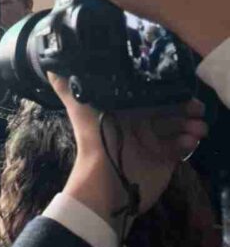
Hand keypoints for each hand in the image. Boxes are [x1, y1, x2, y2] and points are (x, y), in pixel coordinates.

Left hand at [48, 72, 206, 229]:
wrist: (104, 181)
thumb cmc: (95, 141)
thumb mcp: (81, 110)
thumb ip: (68, 89)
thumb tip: (50, 66)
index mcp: (126, 110)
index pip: (153, 95)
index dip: (169, 92)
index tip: (184, 91)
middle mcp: (140, 124)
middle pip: (171, 110)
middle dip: (186, 109)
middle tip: (196, 110)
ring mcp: (153, 142)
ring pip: (180, 128)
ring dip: (191, 126)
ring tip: (195, 130)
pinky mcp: (163, 159)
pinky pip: (182, 148)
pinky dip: (188, 144)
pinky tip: (188, 143)